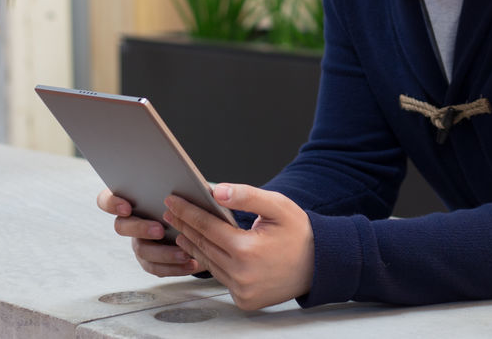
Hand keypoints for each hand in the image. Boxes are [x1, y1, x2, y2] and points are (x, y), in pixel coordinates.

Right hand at [96, 188, 202, 276]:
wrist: (198, 222)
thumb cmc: (187, 200)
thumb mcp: (186, 188)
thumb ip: (185, 186)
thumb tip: (206, 189)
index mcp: (131, 199)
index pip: (106, 199)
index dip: (112, 203)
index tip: (127, 206)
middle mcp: (130, 222)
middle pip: (121, 227)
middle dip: (140, 228)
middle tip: (160, 229)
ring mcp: (138, 242)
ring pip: (141, 250)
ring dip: (163, 252)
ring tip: (185, 253)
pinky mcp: (150, 260)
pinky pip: (156, 268)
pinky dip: (175, 267)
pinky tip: (192, 263)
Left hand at [164, 183, 313, 310]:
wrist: (320, 265)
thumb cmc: (299, 233)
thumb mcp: (277, 206)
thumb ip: (246, 196)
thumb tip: (215, 191)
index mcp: (247, 250)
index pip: (206, 227)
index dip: (187, 212)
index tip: (172, 200)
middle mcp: (241, 274)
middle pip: (203, 245)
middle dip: (185, 226)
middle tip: (170, 211)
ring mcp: (242, 291)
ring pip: (209, 263)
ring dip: (193, 245)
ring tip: (181, 229)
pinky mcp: (244, 300)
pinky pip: (220, 277)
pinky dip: (210, 262)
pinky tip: (202, 249)